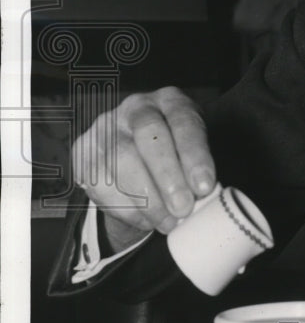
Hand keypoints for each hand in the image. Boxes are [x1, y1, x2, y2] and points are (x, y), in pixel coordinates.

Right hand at [72, 86, 216, 245]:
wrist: (137, 156)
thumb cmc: (176, 154)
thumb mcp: (193, 152)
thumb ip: (198, 169)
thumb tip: (203, 199)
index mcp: (171, 101)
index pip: (184, 122)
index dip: (195, 155)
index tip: (204, 187)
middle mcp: (136, 107)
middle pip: (149, 135)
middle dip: (168, 176)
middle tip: (183, 208)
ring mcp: (106, 126)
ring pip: (121, 162)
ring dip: (148, 200)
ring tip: (169, 222)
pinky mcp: (83, 151)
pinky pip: (101, 184)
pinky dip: (127, 209)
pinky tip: (147, 220)